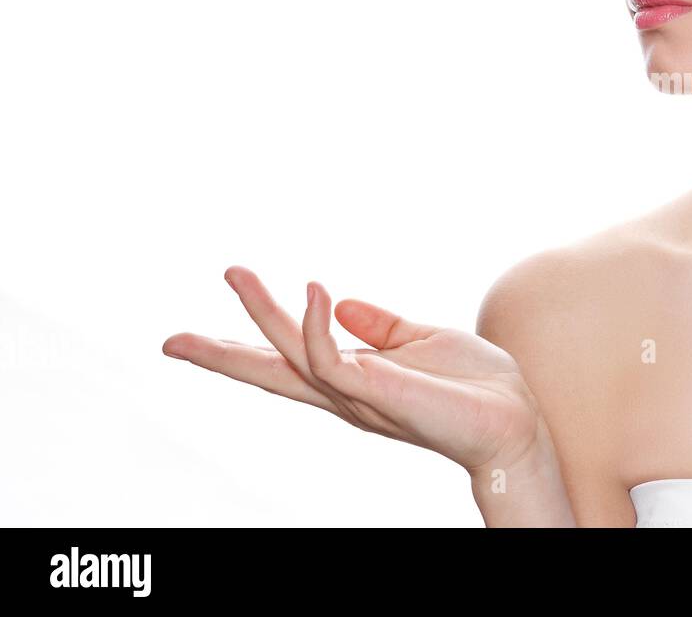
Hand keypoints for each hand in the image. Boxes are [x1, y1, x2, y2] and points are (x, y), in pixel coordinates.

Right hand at [162, 266, 544, 473]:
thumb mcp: (421, 342)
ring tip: (239, 274)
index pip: (288, 362)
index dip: (245, 348)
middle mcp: (348, 393)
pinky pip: (335, 360)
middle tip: (170, 340)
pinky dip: (318, 325)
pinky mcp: (381, 394)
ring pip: (293, 356)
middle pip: (271, 373)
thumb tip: (339, 301)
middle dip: (221, 356)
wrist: (517, 421)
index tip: (195, 336)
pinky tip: (316, 290)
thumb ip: (380, 327)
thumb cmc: (475, 386)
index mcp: (354, 380)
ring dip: (263, 314)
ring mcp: (360, 396)